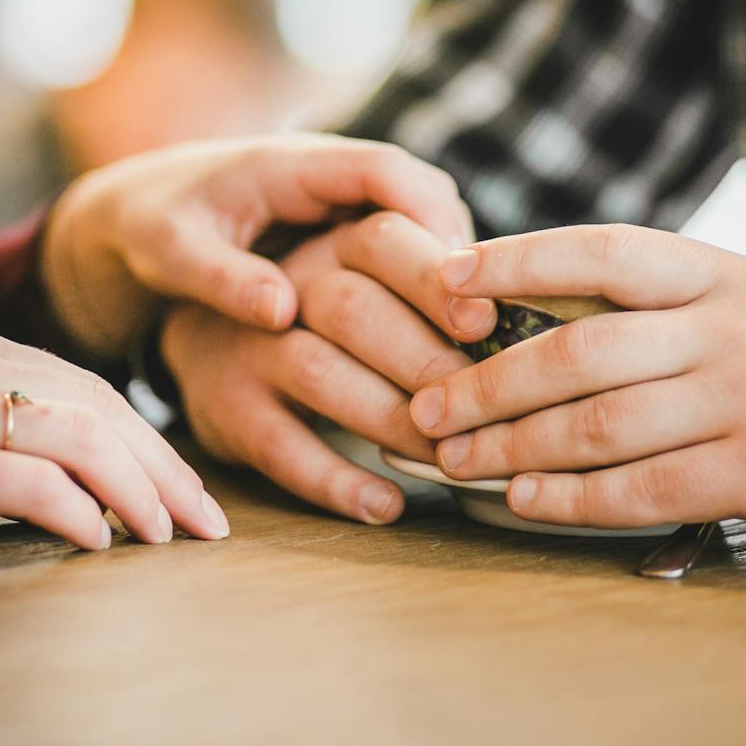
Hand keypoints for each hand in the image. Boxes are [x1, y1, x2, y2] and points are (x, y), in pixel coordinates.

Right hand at [0, 319, 230, 550]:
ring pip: (77, 437)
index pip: (86, 386)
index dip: (146, 438)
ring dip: (137, 490)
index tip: (185, 487)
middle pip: (100, 408)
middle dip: (165, 467)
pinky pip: (22, 479)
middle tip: (211, 521)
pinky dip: (74, 510)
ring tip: (171, 538)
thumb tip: (45, 474)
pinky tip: (100, 543)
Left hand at [41, 135, 473, 356]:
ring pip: (425, 219)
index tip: (459, 273)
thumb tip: (283, 313)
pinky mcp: (348, 225)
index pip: (384, 170)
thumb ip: (223, 278)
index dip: (428, 217)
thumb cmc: (153, 228)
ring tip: (474, 334)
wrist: (137, 210)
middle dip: (457, 250)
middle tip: (484, 317)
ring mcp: (344, 197)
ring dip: (452, 269)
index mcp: (292, 163)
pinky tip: (444, 336)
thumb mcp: (173, 254)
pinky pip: (407, 242)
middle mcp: (330, 172)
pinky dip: (431, 281)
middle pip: (423, 193)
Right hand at [161, 211, 494, 522]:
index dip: (436, 279)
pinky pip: (281, 447)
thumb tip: (536, 305)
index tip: (488, 321)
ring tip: (448, 458)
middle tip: (485, 409)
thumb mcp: (373, 275)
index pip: (383, 240)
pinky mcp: (228, 410)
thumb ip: (441, 281)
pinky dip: (336, 481)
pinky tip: (387, 505)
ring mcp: (251, 349)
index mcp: (335, 242)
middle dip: (424, 360)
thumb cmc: (335, 316)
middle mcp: (288, 285)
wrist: (209, 339)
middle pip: (352, 308)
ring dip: (389, 420)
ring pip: (318, 373)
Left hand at [412, 224, 745, 529]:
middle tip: (422, 401)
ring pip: (597, 420)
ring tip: (453, 459)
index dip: (514, 259)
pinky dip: (577, 499)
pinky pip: (649, 488)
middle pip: (574, 346)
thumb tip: (602, 314)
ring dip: (513, 445)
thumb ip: (699, 302)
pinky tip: (530, 506)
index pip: (598, 251)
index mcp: (726, 272)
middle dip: (487, 378)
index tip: (445, 276)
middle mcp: (725, 326)